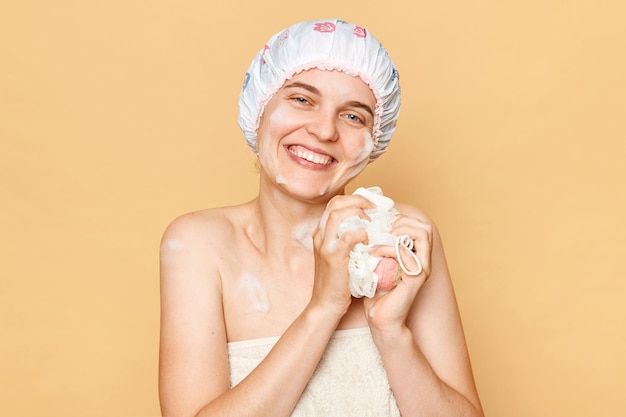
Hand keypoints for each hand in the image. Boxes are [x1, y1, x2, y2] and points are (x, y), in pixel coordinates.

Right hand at [310, 194, 372, 317]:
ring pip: (338, 215)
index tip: (371, 205)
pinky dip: (360, 233)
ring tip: (372, 221)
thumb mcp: (339, 256)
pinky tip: (369, 239)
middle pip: (335, 204)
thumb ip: (348, 241)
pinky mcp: (333, 258)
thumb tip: (369, 228)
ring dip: (358, 213)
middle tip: (375, 208)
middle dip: (358, 201)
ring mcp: (325, 246)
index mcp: (321, 234)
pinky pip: (347, 237)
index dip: (353, 199)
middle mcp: (320, 236)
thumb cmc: (337, 282)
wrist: (325, 305)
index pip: (334, 204)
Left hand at [363, 208, 433, 330]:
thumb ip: (380, 244)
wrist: (379, 318)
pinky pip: (406, 253)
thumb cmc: (376, 291)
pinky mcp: (415, 279)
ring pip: (423, 235)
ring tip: (378, 240)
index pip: (419, 225)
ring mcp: (422, 269)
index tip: (379, 224)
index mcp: (416, 255)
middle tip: (380, 231)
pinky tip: (374, 255)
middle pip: (425, 227)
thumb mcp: (377, 262)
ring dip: (398, 232)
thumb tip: (370, 223)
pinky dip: (388, 248)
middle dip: (402, 222)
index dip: (401, 218)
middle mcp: (423, 261)